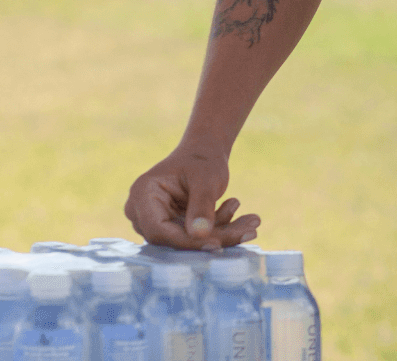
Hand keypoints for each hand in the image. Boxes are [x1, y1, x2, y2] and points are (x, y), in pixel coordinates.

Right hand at [123, 147, 260, 249]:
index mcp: (143, 195)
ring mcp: (156, 222)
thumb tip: (199, 237)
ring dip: (223, 234)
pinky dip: (221, 232)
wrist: (205, 152)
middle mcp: (142, 212)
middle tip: (249, 230)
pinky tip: (246, 221)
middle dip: (214, 237)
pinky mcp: (172, 229)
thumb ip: (202, 206)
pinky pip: (196, 239)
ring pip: (189, 241)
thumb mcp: (206, 179)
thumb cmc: (202, 160)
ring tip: (253, 222)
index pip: (160, 230)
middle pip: (176, 239)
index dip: (187, 241)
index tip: (217, 244)